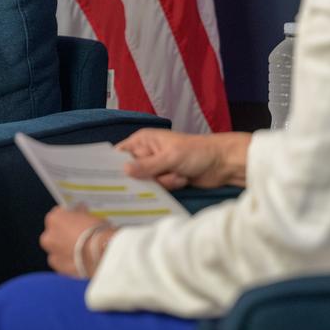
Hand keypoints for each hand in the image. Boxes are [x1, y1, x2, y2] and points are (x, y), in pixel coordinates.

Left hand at [40, 205, 114, 277]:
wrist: (102, 253)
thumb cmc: (97, 232)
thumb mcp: (89, 215)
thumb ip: (79, 214)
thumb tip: (80, 212)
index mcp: (54, 218)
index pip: (59, 215)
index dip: (69, 218)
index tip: (76, 222)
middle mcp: (48, 235)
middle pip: (55, 233)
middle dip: (64, 235)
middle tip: (79, 238)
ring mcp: (52, 252)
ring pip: (56, 249)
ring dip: (64, 249)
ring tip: (81, 252)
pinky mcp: (58, 267)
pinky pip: (61, 262)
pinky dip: (68, 262)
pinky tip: (80, 261)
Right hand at [116, 129, 250, 189]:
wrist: (222, 163)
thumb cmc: (196, 152)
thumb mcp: (169, 157)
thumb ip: (146, 166)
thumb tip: (123, 170)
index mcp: (143, 140)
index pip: (120, 153)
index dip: (112, 165)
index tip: (107, 179)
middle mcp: (146, 153)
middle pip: (131, 171)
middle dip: (144, 178)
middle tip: (156, 178)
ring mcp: (156, 167)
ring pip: (146, 183)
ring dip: (163, 182)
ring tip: (178, 175)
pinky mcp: (166, 179)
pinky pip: (158, 189)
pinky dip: (170, 186)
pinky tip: (182, 180)